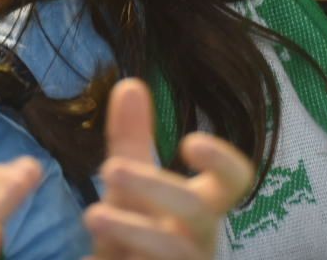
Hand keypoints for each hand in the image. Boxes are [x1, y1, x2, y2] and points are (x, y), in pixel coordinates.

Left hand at [84, 77, 254, 259]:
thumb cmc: (137, 234)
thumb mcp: (130, 187)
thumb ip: (132, 141)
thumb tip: (130, 84)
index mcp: (202, 207)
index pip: (235, 180)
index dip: (222, 161)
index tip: (190, 141)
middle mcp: (200, 239)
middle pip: (199, 210)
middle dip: (155, 186)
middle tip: (109, 168)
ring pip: (174, 250)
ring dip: (131, 230)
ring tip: (92, 215)